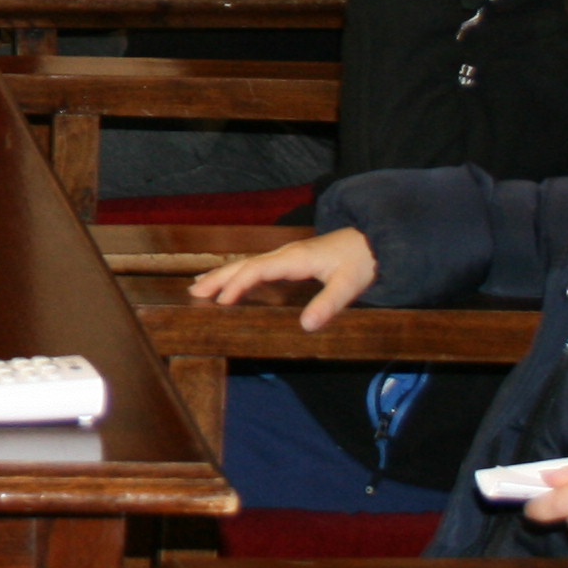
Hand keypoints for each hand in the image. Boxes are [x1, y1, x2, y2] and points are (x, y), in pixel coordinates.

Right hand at [190, 226, 377, 329]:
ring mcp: (287, 255)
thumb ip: (327, 305)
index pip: (256, 270)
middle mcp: (285, 254)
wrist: (374, 240)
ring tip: (200, 285)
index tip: (220, 301)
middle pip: (244, 264)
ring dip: (224, 274)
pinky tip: (233, 281)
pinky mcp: (291, 258)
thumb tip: (305, 327)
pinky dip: (239, 273)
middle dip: (219, 277)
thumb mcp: (348, 286)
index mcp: (294, 259)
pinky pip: (257, 265)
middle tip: (193, 291)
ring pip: (248, 263)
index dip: (236, 285)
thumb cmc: (361, 262)